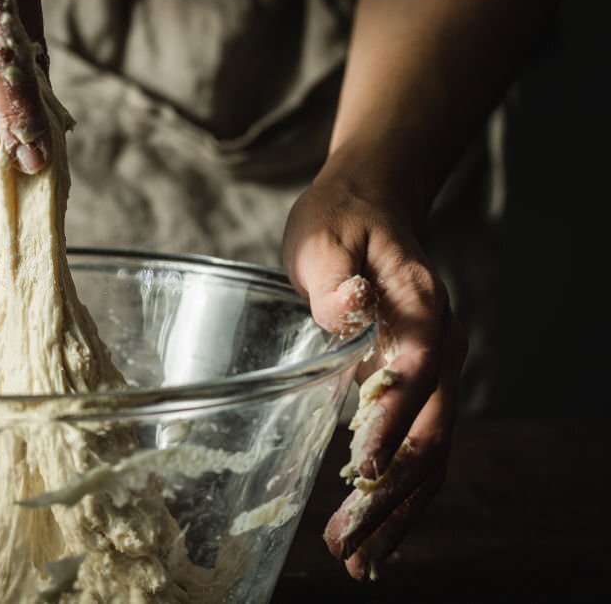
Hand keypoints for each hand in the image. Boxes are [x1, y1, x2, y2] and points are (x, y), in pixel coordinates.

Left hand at [283, 167, 466, 580]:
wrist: (372, 207)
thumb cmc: (342, 221)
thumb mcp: (326, 234)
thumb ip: (336, 275)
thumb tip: (349, 311)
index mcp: (421, 307)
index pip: (416, 371)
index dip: (391, 423)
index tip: (358, 470)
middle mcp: (442, 347)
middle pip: (430, 434)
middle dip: (389, 495)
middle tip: (346, 547)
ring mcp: (436, 373)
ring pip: (431, 456)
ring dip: (397, 511)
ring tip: (358, 561)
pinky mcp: (419, 389)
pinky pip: (420, 451)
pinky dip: (400, 495)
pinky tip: (373, 531)